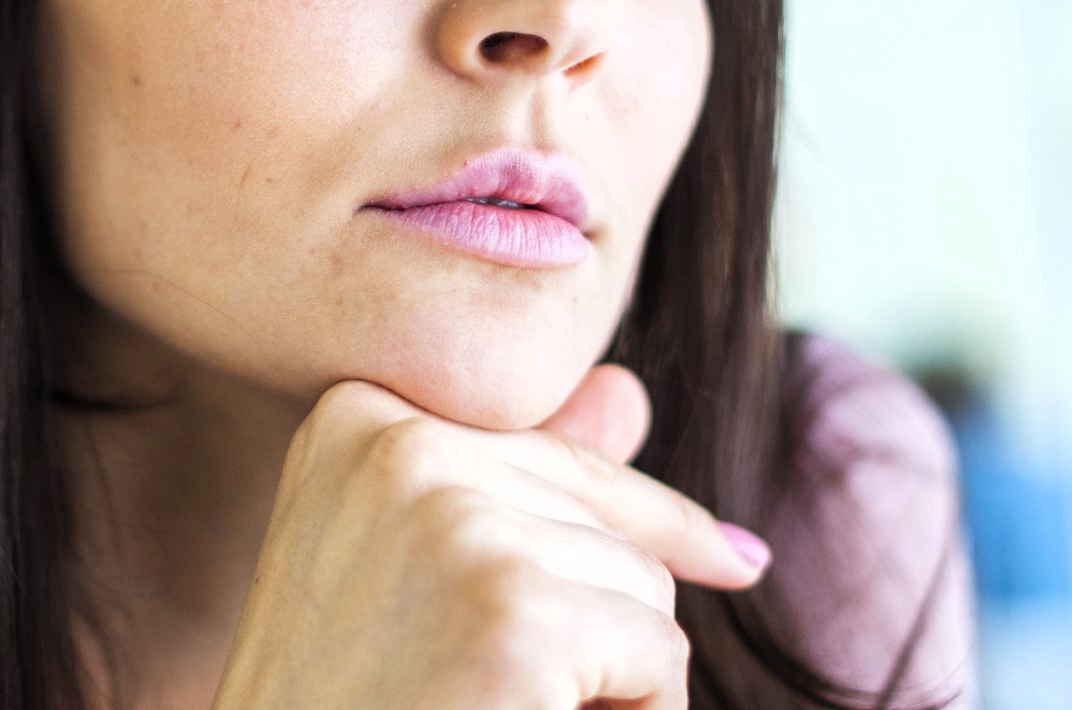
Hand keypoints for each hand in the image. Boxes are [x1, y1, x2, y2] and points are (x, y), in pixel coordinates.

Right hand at [209, 365, 767, 709]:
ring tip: (493, 698)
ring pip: (640, 585)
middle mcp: (398, 443)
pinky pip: (660, 656)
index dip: (634, 526)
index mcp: (357, 415)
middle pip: (600, 519)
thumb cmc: (348, 697)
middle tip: (475, 679)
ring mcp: (454, 523)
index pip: (551, 451)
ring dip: (606, 672)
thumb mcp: (406, 564)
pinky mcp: (513, 614)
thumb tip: (630, 391)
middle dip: (588, 618)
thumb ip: (511, 475)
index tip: (723, 564)